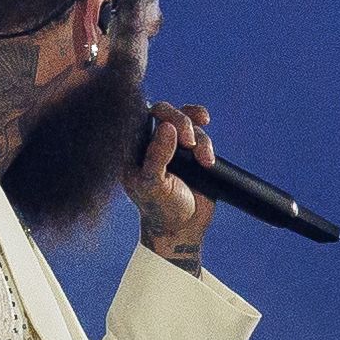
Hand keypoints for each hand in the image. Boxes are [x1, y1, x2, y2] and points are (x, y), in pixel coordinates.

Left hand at [129, 102, 216, 266]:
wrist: (184, 228)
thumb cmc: (160, 209)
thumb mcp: (154, 185)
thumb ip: (157, 156)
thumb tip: (166, 126)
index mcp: (131, 149)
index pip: (137, 116)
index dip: (154, 113)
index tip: (170, 125)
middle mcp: (150, 142)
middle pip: (164, 111)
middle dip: (181, 120)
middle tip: (189, 139)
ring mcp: (172, 144)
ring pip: (187, 121)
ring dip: (199, 138)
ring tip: (204, 161)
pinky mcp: (191, 149)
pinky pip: (200, 130)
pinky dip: (206, 141)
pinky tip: (208, 158)